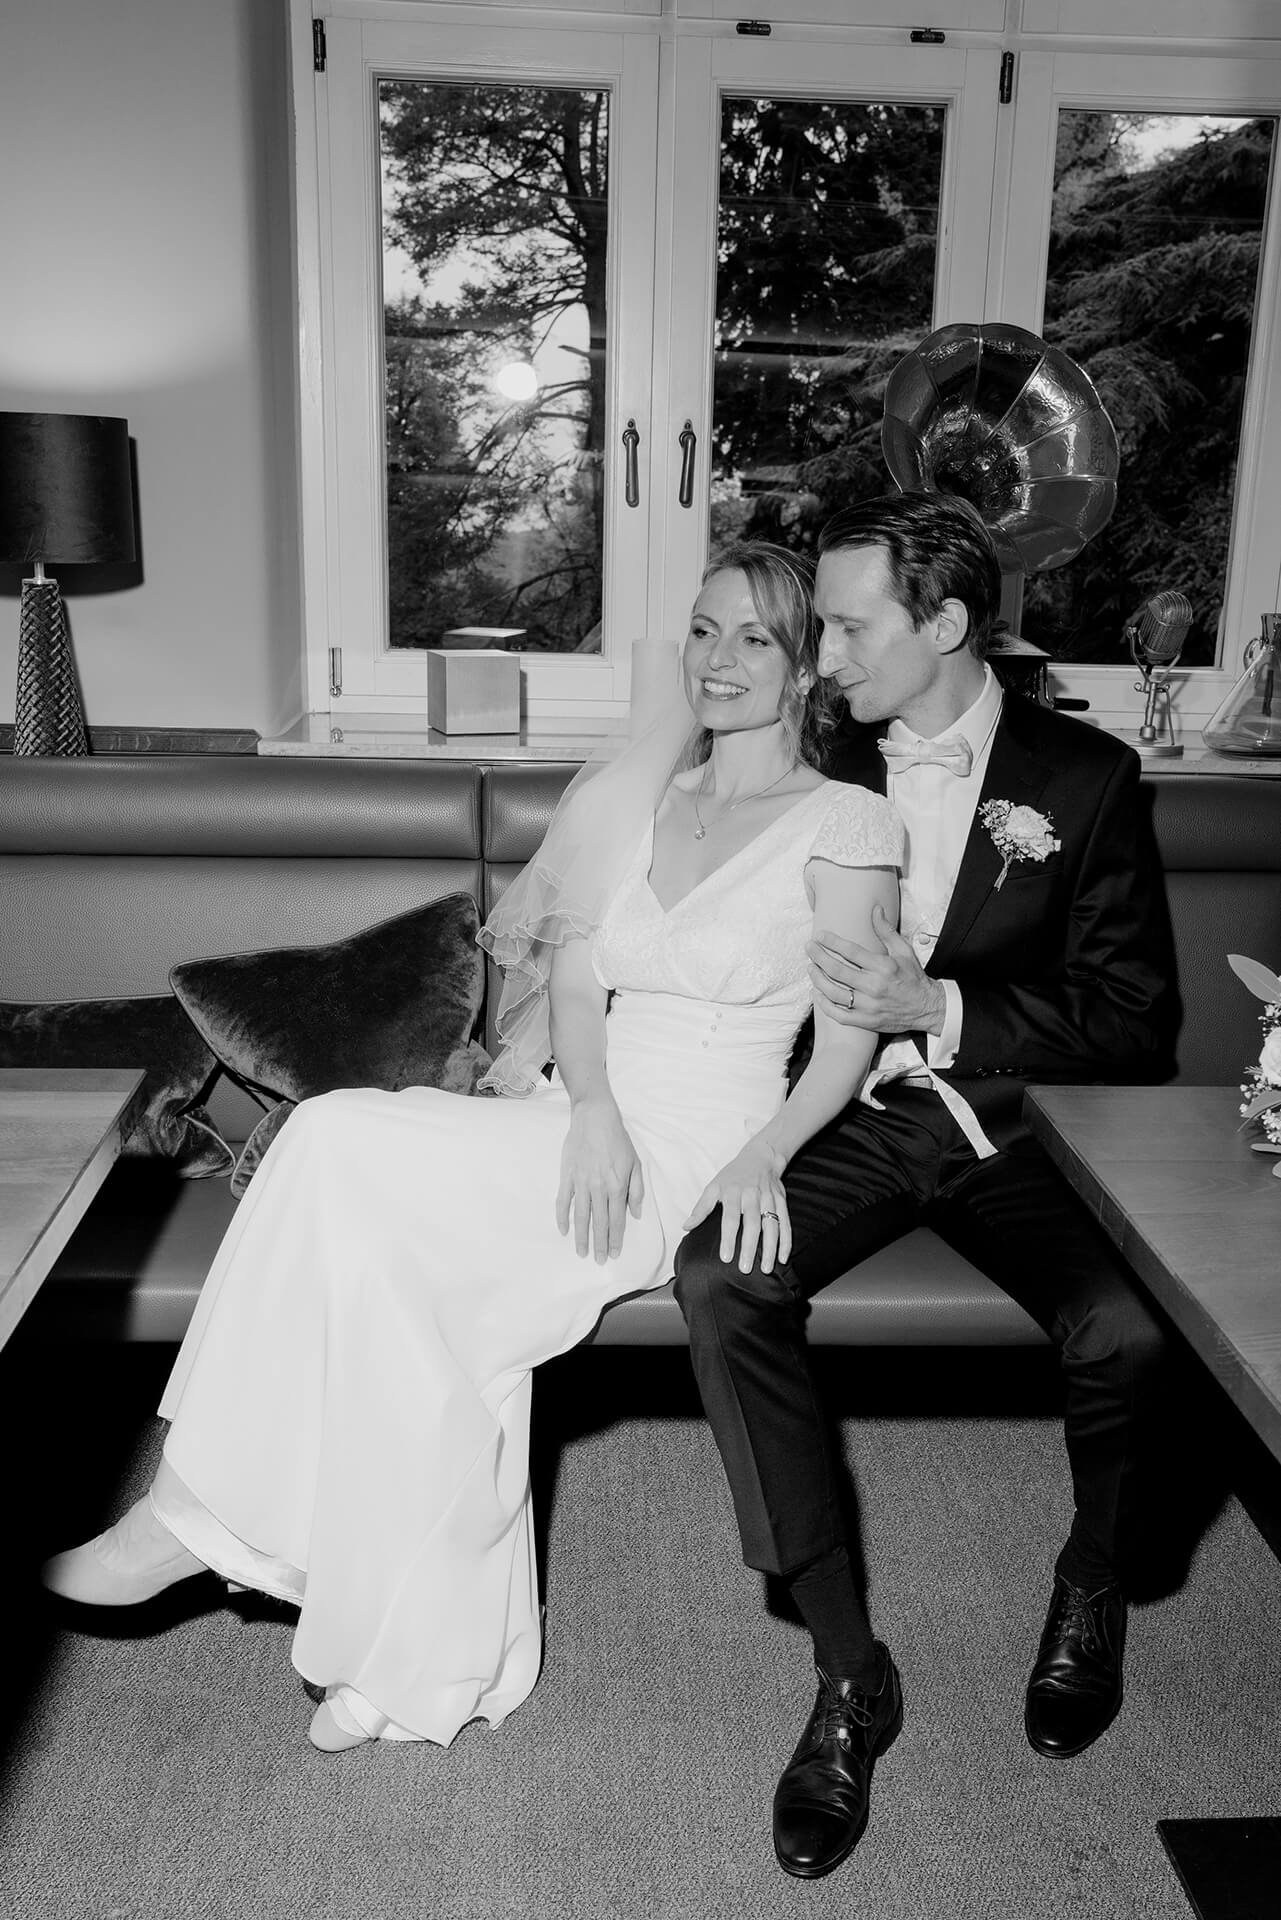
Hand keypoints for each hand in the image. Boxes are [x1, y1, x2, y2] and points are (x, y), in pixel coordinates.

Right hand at [556, 1096, 644, 1262]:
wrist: (595, 1117)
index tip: (615, 1253)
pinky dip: (562, 1217)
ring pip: (581, 1216)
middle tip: (600, 1261)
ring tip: (582, 1252)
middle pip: (600, 1223)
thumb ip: (637, 1190)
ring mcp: (581, 1183)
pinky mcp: (567, 1176)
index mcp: (618, 1186)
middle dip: (600, 1244)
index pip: (617, 1220)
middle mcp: (599, 1188)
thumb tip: (636, 1213)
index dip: (616, 1239)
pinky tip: (563, 1230)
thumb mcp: (635, 1162)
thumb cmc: (618, 1139)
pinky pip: (563, 1201)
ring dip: (582, 1237)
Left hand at [683, 1138, 789, 1274]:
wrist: (761, 1157)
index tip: (726, 1258)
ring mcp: (769, 1198)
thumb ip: (701, 1208)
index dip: (728, 1239)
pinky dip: (786, 1241)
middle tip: (745, 1269)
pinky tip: (783, 1258)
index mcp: (733, 1192)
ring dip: (770, 1248)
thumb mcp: (713, 1186)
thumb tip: (686, 1226)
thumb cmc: (733, 1176)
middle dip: (750, 1248)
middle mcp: (752, 1195)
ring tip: (766, 1269)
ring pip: (772, 1225)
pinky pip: (785, 1223)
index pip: (730, 1219)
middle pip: (752, 1224)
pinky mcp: (782, 1201)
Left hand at [808, 902, 946, 1033]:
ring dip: (817, 979)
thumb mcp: (904, 951)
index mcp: (883, 967)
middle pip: (837, 971)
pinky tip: (818, 993)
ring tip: (811, 968)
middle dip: (818, 957)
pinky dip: (824, 1004)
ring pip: (833, 992)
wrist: (927, 1008)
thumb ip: (886, 930)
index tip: (820, 935)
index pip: (851, 951)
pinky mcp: (866, 1021)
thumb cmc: (913, 977)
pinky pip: (838, 1014)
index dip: (832, 942)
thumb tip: (875, 909)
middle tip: (809, 948)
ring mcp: (868, 1006)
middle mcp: (874, 987)